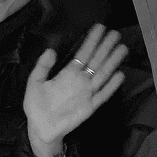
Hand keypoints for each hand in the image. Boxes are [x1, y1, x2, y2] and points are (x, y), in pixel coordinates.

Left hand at [23, 24, 127, 156]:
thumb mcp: (34, 82)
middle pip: (96, 61)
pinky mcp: (90, 107)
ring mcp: (86, 93)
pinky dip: (111, 85)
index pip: (82, 54)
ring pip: (102, 74)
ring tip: (122, 48)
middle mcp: (80, 81)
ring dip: (112, 62)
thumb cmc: (36, 105)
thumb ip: (42, 67)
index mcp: (67, 74)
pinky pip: (103, 95)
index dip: (91, 41)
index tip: (100, 28)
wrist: (40, 128)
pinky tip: (119, 74)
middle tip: (116, 33)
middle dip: (105, 47)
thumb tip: (51, 49)